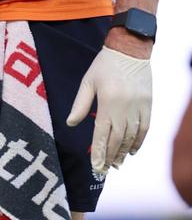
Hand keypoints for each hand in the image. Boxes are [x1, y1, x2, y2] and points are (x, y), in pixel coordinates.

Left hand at [66, 45, 151, 172]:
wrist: (130, 50)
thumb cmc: (104, 65)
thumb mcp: (87, 82)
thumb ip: (80, 104)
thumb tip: (70, 123)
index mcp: (108, 102)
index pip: (102, 133)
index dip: (99, 152)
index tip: (96, 166)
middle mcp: (125, 108)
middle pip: (118, 139)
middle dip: (110, 156)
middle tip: (105, 169)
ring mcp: (139, 108)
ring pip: (132, 136)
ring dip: (124, 152)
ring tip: (117, 163)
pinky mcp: (148, 105)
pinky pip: (145, 128)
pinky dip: (139, 141)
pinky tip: (132, 150)